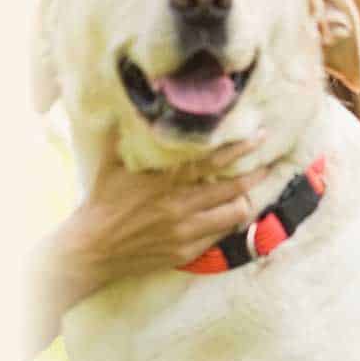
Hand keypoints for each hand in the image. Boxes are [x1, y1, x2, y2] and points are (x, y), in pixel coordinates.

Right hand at [26, 132, 269, 348]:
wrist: (92, 249)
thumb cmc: (101, 202)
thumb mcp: (112, 164)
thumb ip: (128, 137)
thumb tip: (138, 108)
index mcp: (164, 181)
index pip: (212, 161)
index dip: (240, 148)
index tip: (259, 137)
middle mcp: (179, 207)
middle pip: (233, 189)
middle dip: (255, 175)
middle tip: (267, 164)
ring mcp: (185, 232)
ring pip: (233, 215)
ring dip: (245, 202)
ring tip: (250, 192)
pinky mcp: (185, 252)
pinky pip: (219, 236)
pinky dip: (227, 223)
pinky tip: (228, 215)